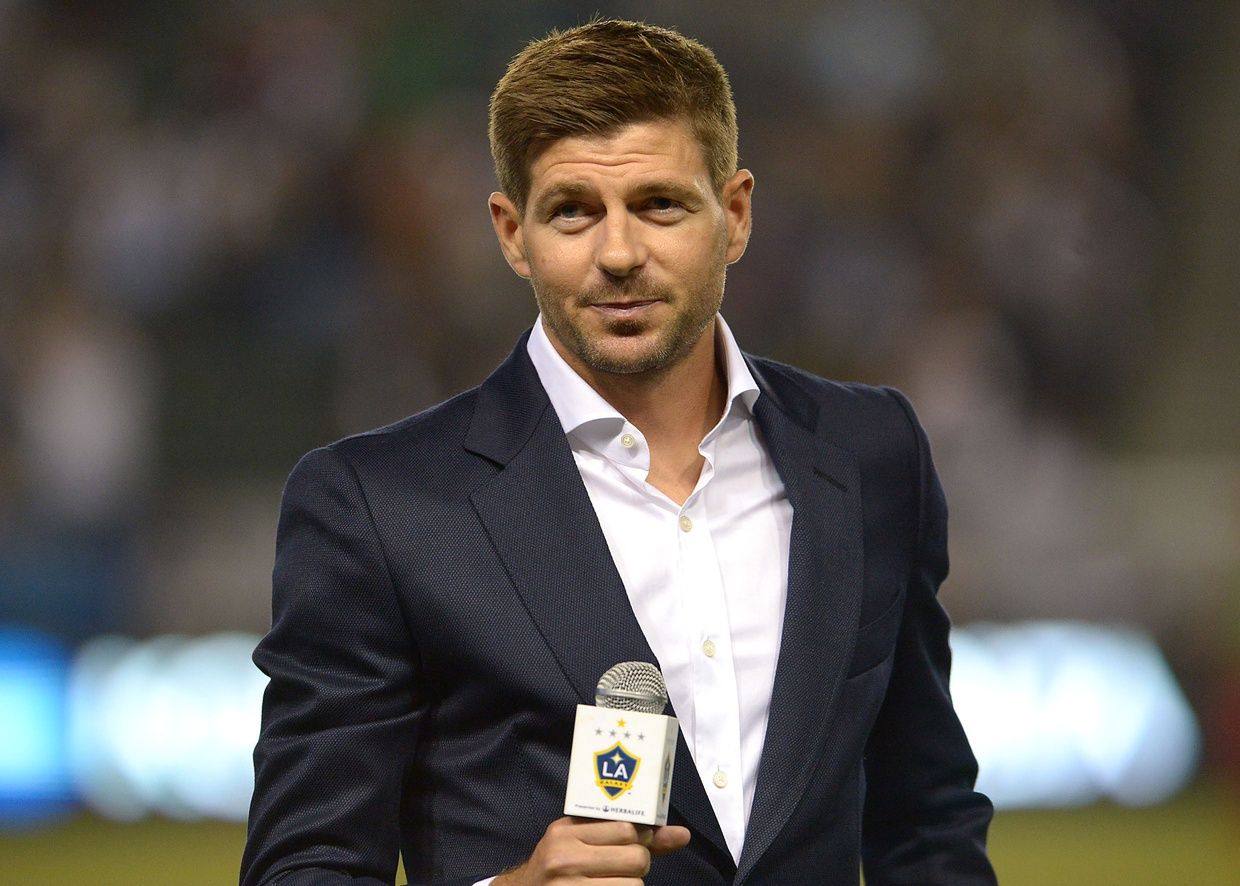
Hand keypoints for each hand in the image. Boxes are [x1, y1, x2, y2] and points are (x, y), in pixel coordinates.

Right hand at [493, 816, 690, 884]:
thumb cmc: (558, 867)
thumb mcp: (579, 842)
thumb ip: (628, 836)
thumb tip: (683, 835)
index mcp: (565, 833)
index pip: (627, 828)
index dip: (641, 838)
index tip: (638, 844)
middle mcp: (565, 859)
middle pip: (635, 858)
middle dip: (638, 866)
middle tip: (621, 870)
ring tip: (612, 883)